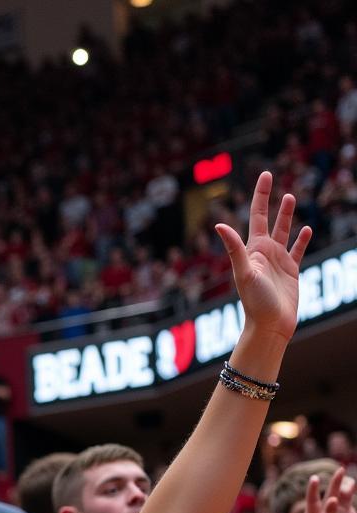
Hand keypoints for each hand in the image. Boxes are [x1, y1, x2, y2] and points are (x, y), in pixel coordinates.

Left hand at [215, 171, 311, 345]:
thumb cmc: (255, 302)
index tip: (265, 174)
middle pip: (268, 219)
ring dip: (286, 215)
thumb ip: (234, 248)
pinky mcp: (291, 272)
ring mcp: (278, 261)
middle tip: (270, 177)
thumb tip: (219, 225)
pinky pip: (297, 251)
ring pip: (284, 231)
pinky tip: (305, 229)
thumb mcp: (244, 272)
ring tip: (290, 197)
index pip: (257, 215)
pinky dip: (301, 240)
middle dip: (269, 199)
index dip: (261, 194)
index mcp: (253, 249)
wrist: (269, 325)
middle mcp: (264, 253)